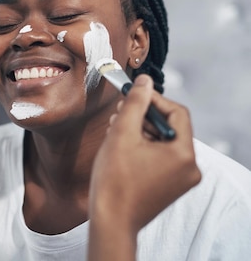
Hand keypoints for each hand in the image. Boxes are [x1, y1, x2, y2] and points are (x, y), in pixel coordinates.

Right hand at [88, 74, 200, 260]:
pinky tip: (123, 148)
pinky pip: (162, 158)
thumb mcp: (122, 133)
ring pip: (165, 142)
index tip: (133, 94)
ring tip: (117, 130)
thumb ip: (135, 103)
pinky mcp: (170, 187)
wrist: (111, 221)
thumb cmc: (114, 181)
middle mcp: (190, 168)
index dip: (154, 100)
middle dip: (144, 117)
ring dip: (142, 132)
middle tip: (120, 113)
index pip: (176, 113)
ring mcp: (182, 180)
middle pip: (171, 127)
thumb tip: (145, 81)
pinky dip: (145, 148)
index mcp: (184, 154)